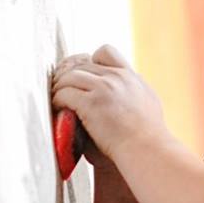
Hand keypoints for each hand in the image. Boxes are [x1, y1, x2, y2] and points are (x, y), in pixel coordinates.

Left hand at [51, 45, 164, 169]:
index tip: (82, 76)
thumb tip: (119, 94)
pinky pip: (64, 93)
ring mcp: (105, 88)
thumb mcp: (147, 104)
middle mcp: (117, 77)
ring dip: (59, 87)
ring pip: (69, 76)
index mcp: (130, 76)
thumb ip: (132, 94)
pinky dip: (57, 100)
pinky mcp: (92, 103)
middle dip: (67, 76)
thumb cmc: (147, 138)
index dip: (88, 61)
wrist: (147, 150)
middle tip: (60, 88)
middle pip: (81, 65)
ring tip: (56, 99)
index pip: (104, 52)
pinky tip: (58, 108)